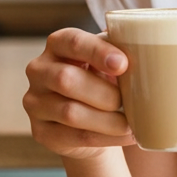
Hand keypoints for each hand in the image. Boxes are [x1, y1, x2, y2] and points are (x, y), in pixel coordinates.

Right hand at [24, 27, 135, 158]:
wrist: (91, 120)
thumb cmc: (104, 79)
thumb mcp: (109, 60)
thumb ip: (121, 47)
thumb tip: (140, 39)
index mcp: (58, 44)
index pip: (73, 42)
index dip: (98, 52)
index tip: (122, 64)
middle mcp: (39, 70)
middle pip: (65, 79)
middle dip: (103, 92)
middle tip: (126, 101)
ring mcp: (35, 102)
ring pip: (70, 112)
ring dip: (107, 120)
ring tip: (131, 124)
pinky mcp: (41, 132)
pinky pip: (75, 137)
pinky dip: (107, 137)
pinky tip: (127, 135)